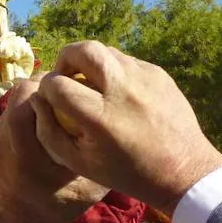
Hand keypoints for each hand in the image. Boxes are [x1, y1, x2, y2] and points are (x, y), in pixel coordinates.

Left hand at [0, 79, 108, 222]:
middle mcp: (4, 135)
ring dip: (39, 95)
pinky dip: (30, 106)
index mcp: (25, 149)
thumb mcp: (88, 190)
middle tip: (72, 93)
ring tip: (62, 104)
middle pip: (21, 91)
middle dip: (48, 87)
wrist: (18, 221)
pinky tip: (49, 117)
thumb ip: (98, 159)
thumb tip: (121, 127)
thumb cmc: (56, 206)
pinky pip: (12, 108)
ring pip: (15, 96)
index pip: (29, 99)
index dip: (53, 89)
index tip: (77, 91)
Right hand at [32, 41, 221, 214]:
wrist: (184, 171)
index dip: (47, 89)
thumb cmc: (126, 172)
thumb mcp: (79, 163)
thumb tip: (37, 99)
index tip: (51, 98)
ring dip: (90, 63)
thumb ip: (48, 131)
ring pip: (106, 52)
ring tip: (91, 83)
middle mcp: (123, 91)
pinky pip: (127, 62)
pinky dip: (114, 72)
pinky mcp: (160, 74)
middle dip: (65, 58)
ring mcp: (145, 79)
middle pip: (84, 50)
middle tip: (66, 75)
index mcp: (101, 118)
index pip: (57, 84)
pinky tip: (118, 93)